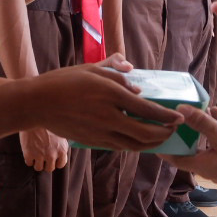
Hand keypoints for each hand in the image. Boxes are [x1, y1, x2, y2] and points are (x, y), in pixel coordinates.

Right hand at [8, 61, 178, 164]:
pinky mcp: (92, 141)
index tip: (178, 117)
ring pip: (133, 145)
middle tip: (172, 130)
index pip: (147, 109)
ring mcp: (100, 132)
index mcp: (111, 94)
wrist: (37, 103)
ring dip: (151, 143)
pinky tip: (138, 140)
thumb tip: (136, 83)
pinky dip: (133, 145)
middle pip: (145, 133)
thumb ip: (116, 73)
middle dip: (163, 134)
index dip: (166, 116)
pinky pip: (119, 147)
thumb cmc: (64, 81)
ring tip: (160, 138)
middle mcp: (109, 116)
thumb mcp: (91, 69)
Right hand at [19, 127, 68, 170]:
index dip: (56, 162)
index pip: (61, 164)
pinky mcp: (29, 154)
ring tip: (35, 153)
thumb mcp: (59, 133)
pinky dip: (28, 158)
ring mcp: (40, 155)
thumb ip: (60, 144)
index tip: (52, 159)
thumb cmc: (48, 122)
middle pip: (49, 168)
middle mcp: (52, 155)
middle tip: (42, 156)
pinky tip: (29, 150)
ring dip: (37, 162)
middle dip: (46, 163)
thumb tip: (59, 152)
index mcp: (62, 150)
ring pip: (38, 168)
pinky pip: (29, 163)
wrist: (34, 115)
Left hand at [170, 106, 216, 184]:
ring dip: (200, 131)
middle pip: (190, 152)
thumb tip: (180, 110)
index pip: (177, 159)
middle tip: (173, 123)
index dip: (166, 149)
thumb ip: (200, 122)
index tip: (156, 138)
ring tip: (194, 114)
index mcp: (203, 166)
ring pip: (206, 146)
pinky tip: (216, 112)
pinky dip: (216, 130)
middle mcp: (211, 168)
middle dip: (183, 137)